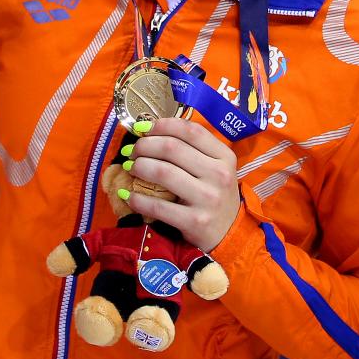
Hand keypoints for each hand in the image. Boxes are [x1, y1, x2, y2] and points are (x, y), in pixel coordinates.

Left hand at [123, 117, 240, 251]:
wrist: (230, 234)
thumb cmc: (215, 194)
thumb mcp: (215, 167)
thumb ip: (191, 149)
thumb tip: (149, 133)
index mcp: (224, 156)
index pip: (190, 130)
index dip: (162, 125)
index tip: (142, 127)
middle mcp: (218, 174)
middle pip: (172, 148)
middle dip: (144, 145)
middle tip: (132, 151)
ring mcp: (207, 198)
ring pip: (163, 172)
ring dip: (139, 167)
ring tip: (130, 168)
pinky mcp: (195, 222)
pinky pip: (158, 206)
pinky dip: (138, 199)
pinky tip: (128, 195)